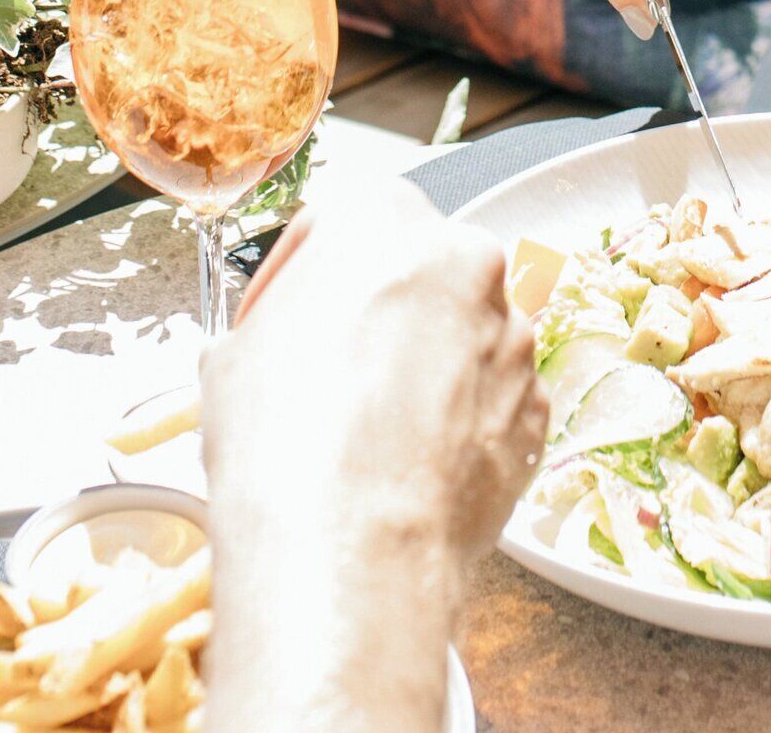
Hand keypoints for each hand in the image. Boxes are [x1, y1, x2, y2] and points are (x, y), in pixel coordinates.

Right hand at [203, 175, 541, 732]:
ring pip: (462, 336)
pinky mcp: (536, 407)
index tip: (284, 313)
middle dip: (377, 317)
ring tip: (373, 434)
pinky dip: (461, 422)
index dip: (302, 275)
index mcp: (383, 223)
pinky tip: (413, 466)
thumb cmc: (286, 444)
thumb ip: (273, 324)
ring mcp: (511, 336)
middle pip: (415, 274)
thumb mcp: (234, 357)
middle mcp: (463, 262)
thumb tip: (277, 349)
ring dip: (424, 370)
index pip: (341, 222)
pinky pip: (494, 399)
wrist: (352, 547)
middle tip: (333, 372)